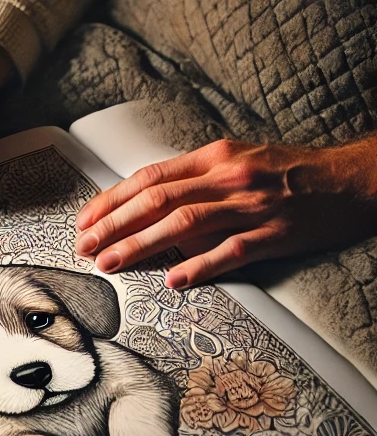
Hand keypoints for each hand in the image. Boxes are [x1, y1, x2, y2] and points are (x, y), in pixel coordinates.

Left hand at [74, 137, 376, 287]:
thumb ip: (191, 177)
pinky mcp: (275, 234)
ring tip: (111, 263)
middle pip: (158, 200)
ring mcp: (251, 206)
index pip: (149, 177)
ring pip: (185, 224)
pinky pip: (232, 250)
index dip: (112, 200)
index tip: (85, 221)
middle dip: (115, 225)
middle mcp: (228, 177)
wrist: (350, 179)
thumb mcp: (235, 159)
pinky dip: (200, 264)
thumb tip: (144, 203)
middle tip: (84, 247)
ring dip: (142, 245)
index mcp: (214, 156)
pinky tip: (173, 278)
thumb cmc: (285, 171)